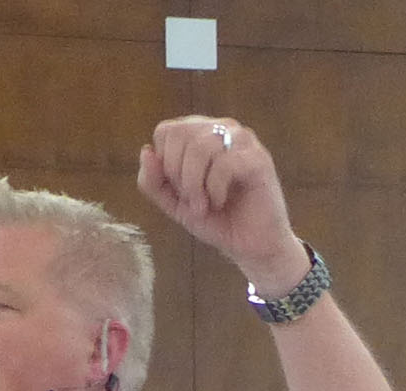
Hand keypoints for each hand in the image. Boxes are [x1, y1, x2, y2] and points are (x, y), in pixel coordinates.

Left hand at [137, 117, 305, 292]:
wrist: (251, 247)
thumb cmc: (216, 220)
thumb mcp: (174, 203)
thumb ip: (153, 181)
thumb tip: (146, 151)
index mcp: (200, 133)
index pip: (166, 131)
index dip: (165, 164)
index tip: (180, 191)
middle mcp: (222, 129)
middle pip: (180, 134)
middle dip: (178, 174)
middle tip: (192, 201)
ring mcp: (243, 141)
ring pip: (201, 147)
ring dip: (195, 184)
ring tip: (205, 205)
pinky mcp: (259, 159)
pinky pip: (224, 164)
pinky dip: (215, 189)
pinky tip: (221, 202)